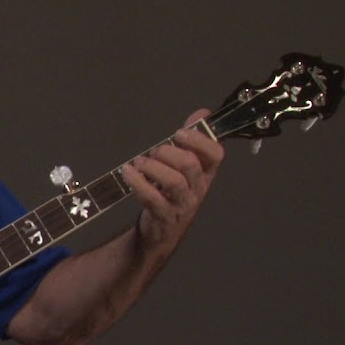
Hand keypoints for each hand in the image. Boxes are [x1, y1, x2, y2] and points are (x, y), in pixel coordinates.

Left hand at [122, 108, 224, 250]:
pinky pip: (152, 197)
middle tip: (154, 152)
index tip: (180, 134)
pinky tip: (128, 173)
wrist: (162, 231)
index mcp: (206, 173)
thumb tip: (202, 113)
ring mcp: (182, 204)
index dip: (200, 140)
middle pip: (190, 164)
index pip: (216, 154)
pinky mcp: (164, 216)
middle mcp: (198, 188)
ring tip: (139, 163)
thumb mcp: (185, 167)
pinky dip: (137, 182)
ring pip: (174, 181)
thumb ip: (192, 141)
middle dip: (168, 152)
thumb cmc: (173, 194)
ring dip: (152, 167)